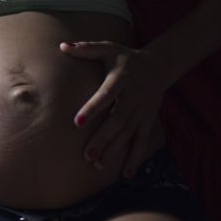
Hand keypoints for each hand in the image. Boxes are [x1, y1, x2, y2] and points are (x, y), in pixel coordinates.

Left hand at [59, 41, 170, 178]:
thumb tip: (62, 46)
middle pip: (118, 120)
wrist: (159, 66)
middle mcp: (134, 97)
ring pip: (129, 134)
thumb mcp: (108, 48)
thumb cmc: (125, 58)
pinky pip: (142, 141)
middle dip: (103, 138)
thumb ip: (86, 49)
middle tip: (87, 154)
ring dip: (114, 150)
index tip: (77, 122)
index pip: (107, 94)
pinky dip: (135, 158)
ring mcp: (143, 111)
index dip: (93, 108)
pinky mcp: (148, 120)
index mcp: (122, 78)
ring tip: (97, 164)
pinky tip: (125, 175)